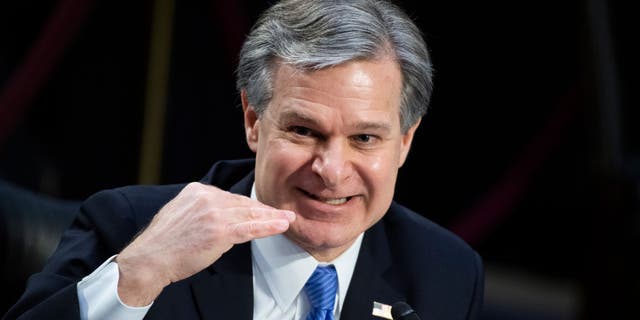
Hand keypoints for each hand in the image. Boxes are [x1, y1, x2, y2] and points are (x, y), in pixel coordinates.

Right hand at [114, 182, 294, 305]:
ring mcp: (215, 213)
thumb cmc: (164, 242)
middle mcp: (207, 197)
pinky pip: (251, 228)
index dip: (250, 206)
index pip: (231, 197)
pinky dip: (269, 226)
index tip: (263, 210)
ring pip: (250, 215)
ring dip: (272, 217)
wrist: (150, 258)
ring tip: (288, 219)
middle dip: (264, 211)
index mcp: (197, 190)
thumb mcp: (181, 213)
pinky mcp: (220, 231)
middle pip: (243, 204)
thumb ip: (201, 209)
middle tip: (282, 214)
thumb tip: (220, 213)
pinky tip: (282, 225)